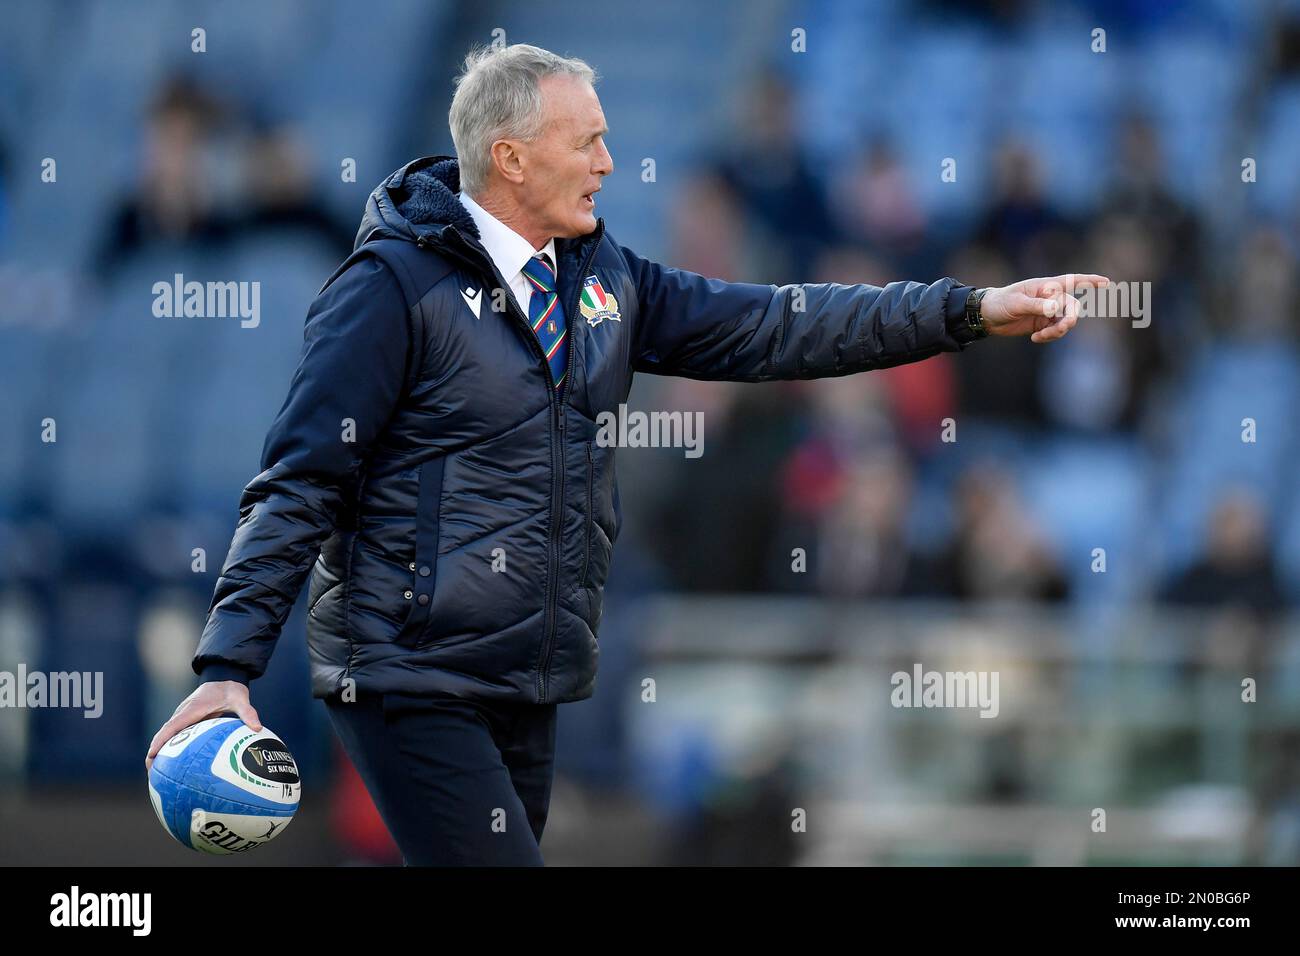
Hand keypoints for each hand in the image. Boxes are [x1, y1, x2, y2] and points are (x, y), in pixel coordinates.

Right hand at [145, 681, 260, 771]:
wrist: (224, 677)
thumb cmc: (230, 689)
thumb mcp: (240, 699)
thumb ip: (248, 712)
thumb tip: (257, 727)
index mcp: (192, 709)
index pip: (172, 726)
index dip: (160, 740)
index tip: (152, 755)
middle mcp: (183, 713)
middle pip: (164, 734)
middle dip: (154, 751)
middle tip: (150, 771)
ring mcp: (183, 717)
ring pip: (167, 735)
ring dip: (159, 751)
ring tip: (157, 773)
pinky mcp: (187, 721)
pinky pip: (176, 736)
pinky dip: (170, 748)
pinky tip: (173, 765)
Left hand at [978, 274, 1110, 343]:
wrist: (987, 316)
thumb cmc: (1000, 302)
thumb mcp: (1016, 303)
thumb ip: (1037, 306)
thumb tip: (1056, 309)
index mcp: (1045, 286)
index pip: (1072, 281)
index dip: (1090, 281)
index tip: (1107, 282)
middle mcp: (1050, 298)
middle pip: (1072, 308)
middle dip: (1069, 320)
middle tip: (1060, 330)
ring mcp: (1047, 312)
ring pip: (1065, 322)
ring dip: (1057, 332)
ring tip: (1039, 337)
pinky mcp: (1043, 324)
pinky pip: (1055, 332)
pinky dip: (1049, 337)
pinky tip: (1034, 338)